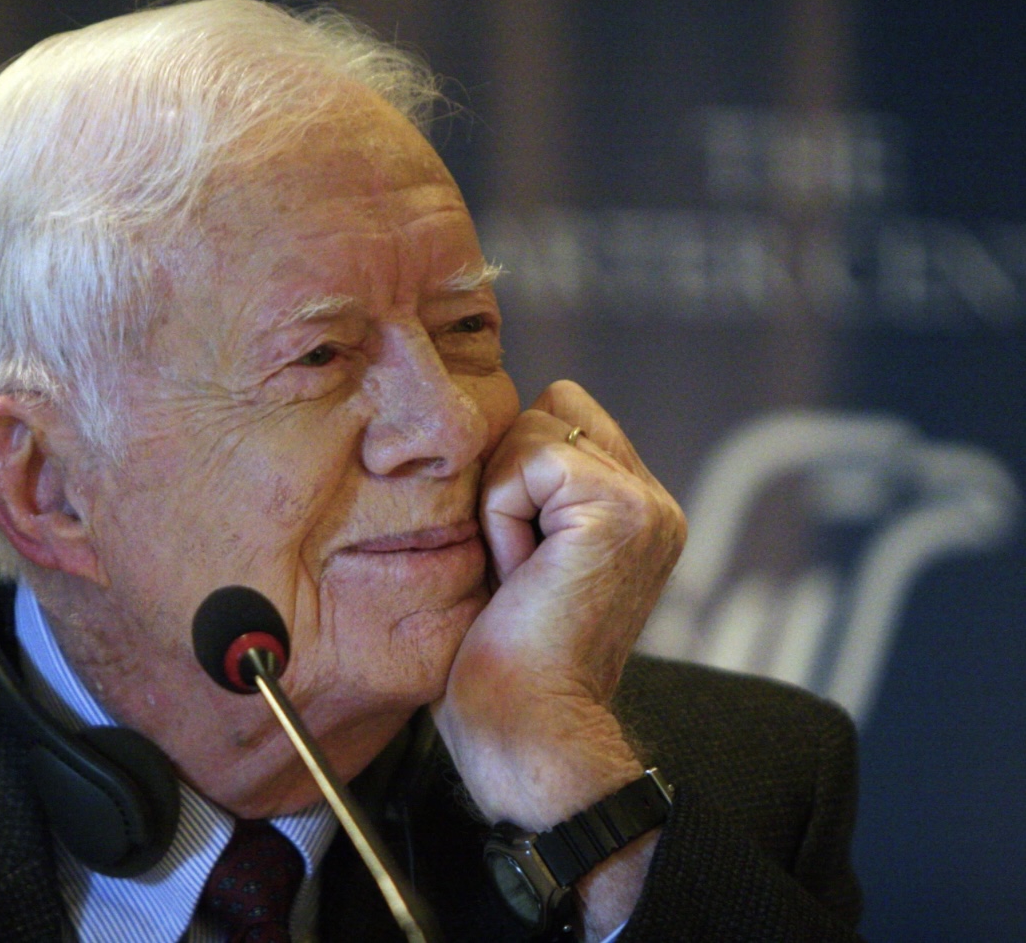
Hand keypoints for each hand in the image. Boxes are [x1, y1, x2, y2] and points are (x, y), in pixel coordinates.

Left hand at [432, 380, 685, 828]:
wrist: (530, 729)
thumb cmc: (505, 663)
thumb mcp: (520, 555)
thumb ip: (530, 490)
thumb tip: (487, 427)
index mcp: (635, 512)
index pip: (561, 418)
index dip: (513, 473)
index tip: (515, 558)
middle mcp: (652, 502)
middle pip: (548, 410)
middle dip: (507, 479)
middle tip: (517, 566)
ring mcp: (645, 502)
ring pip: (533, 431)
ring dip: (502, 504)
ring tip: (520, 574)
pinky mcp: (620, 508)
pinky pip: (526, 465)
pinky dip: (503, 520)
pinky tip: (521, 576)